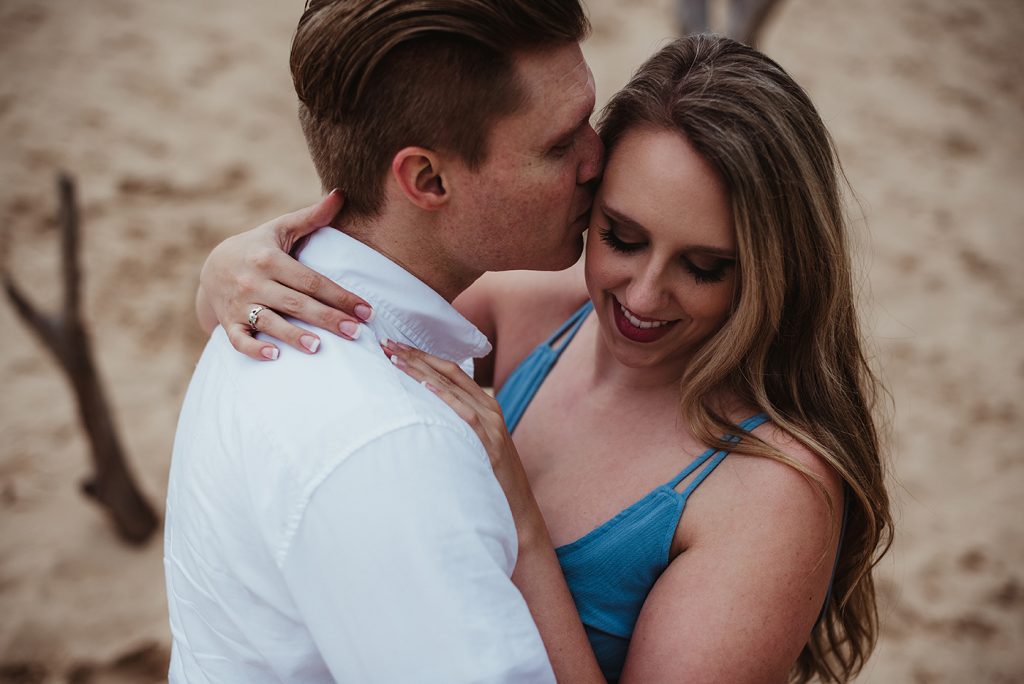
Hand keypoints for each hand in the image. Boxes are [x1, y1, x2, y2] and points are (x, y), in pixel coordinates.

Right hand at [198, 190, 374, 360]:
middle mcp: (254, 282)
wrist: (210, 267)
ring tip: (318, 348)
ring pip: (269, 322)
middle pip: (296, 303)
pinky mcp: (229, 323)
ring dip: (293, 335)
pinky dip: (254, 349)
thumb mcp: (279, 229)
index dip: (340, 295)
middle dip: (327, 318)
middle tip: (356, 332)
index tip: (366, 310)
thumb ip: (311, 217)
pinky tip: (274, 356)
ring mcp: (240, 304)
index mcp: (270, 259)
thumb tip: (340, 194)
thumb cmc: (257, 248)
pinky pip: (239, 340)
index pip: (312, 280)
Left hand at [382, 339, 546, 547]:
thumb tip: (422, 415)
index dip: (424, 356)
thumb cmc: (491, 478)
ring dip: (422, 371)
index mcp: (487, 406)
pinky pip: (465, 415)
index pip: (452, 371)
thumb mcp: (476, 444)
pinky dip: (445, 398)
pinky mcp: (488, 444)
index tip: (397, 346)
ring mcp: (491, 425)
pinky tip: (425, 385)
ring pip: (453, 388)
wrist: (518, 510)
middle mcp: (490, 409)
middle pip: (449, 373)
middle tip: (387, 343)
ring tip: (396, 358)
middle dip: (417, 356)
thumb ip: (457, 425)